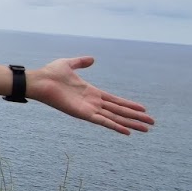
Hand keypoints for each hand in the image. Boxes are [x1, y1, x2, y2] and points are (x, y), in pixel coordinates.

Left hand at [29, 57, 153, 134]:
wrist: (40, 80)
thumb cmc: (51, 73)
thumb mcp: (69, 64)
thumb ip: (81, 62)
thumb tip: (92, 59)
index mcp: (91, 92)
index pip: (115, 100)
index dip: (128, 105)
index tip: (143, 109)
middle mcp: (93, 103)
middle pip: (119, 111)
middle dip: (135, 117)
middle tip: (151, 123)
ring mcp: (89, 109)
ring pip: (115, 118)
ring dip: (131, 123)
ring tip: (146, 129)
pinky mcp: (84, 114)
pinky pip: (103, 122)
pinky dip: (115, 126)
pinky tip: (127, 132)